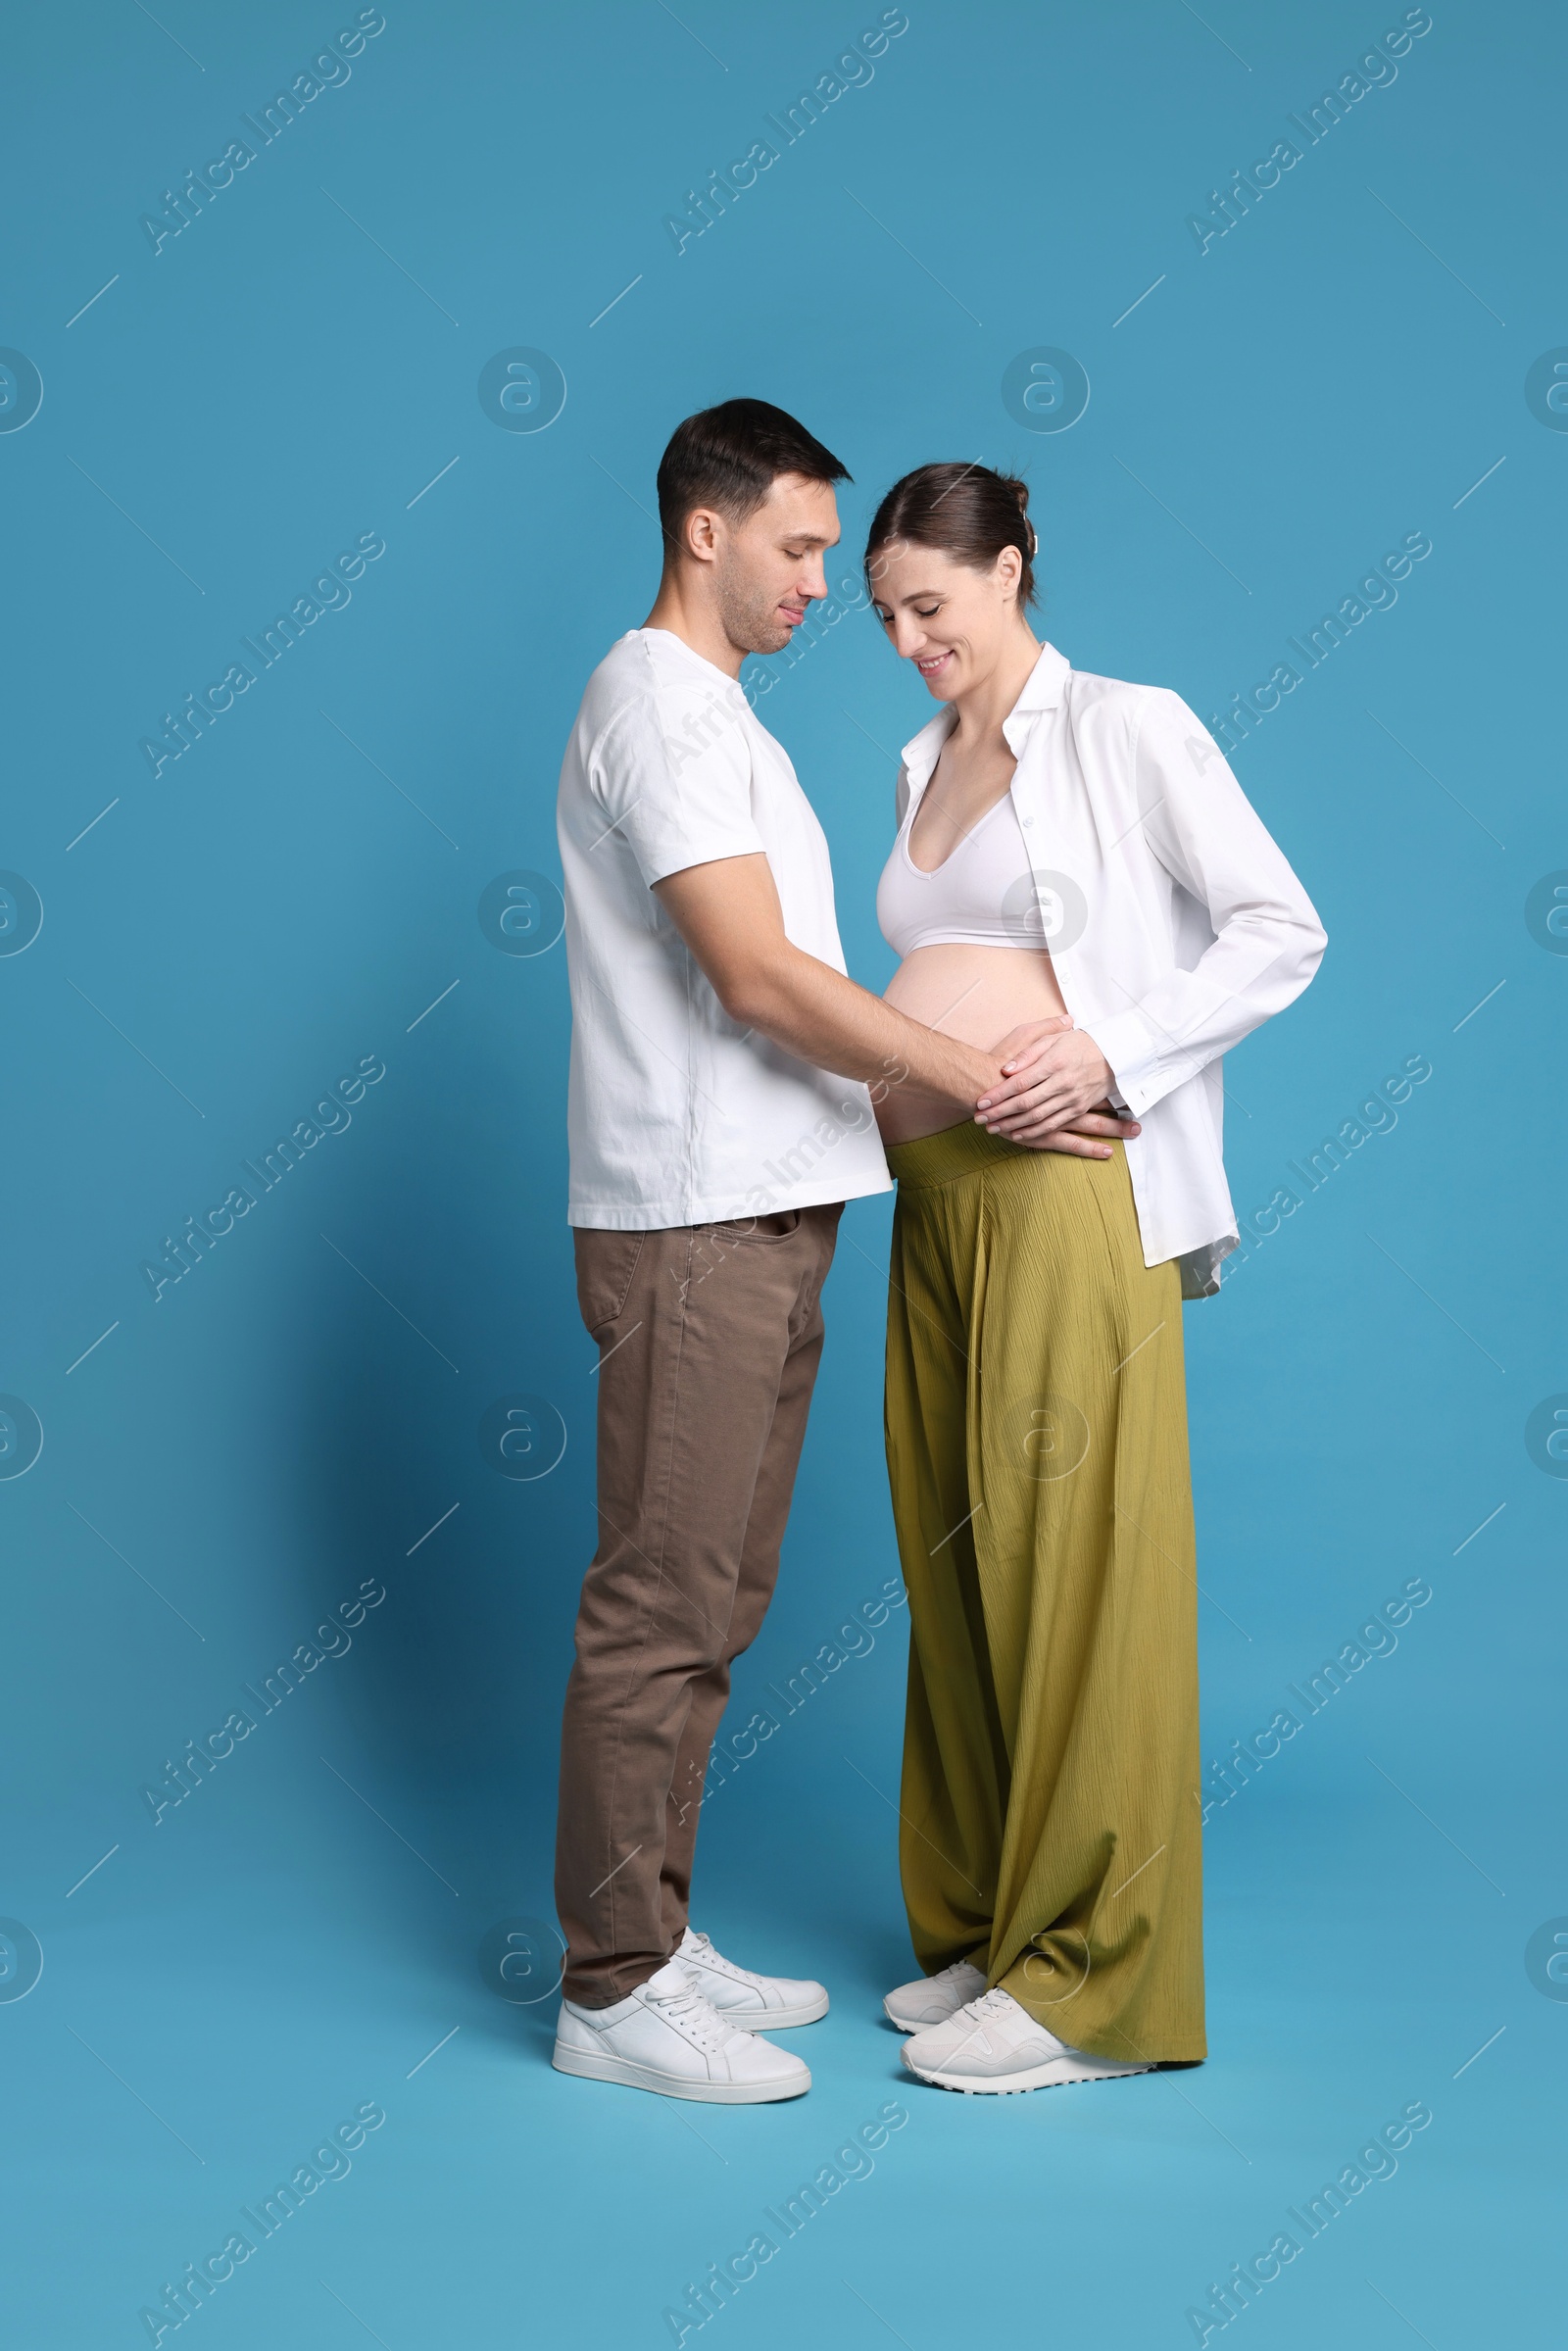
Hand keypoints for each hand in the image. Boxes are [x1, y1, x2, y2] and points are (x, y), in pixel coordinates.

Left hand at [976, 1024, 1127, 1146]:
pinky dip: (1033, 1132)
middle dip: (1000, 1113)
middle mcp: (1063, 1083)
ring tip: (992, 1128)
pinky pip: (1053, 1125)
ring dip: (1012, 1125)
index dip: (998, 1094)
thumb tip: (1005, 1069)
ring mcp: (1072, 1098)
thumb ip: (1028, 1054)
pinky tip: (1017, 1134)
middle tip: (979, 1119)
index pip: (1020, 1082)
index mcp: (1055, 1062)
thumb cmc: (1077, 1044)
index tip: (981, 1102)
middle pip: (1025, 1103)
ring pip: (1037, 1118)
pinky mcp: (1078, 1109)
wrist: (1113, 1054)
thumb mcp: (1053, 1039)